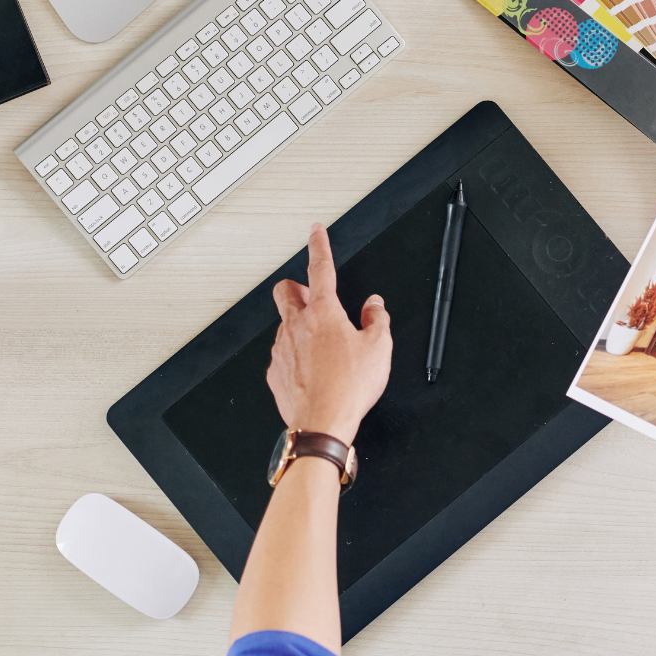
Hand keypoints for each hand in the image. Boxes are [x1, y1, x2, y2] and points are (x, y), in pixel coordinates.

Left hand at [267, 224, 391, 442]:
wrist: (322, 423)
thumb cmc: (349, 387)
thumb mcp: (380, 348)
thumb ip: (377, 319)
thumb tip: (374, 306)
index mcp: (324, 313)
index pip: (321, 268)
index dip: (319, 245)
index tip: (315, 232)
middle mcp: (297, 325)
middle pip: (285, 290)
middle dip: (296, 286)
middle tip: (312, 295)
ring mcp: (281, 348)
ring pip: (284, 323)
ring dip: (299, 325)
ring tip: (323, 346)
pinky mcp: (275, 371)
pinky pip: (282, 352)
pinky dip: (295, 354)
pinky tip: (313, 369)